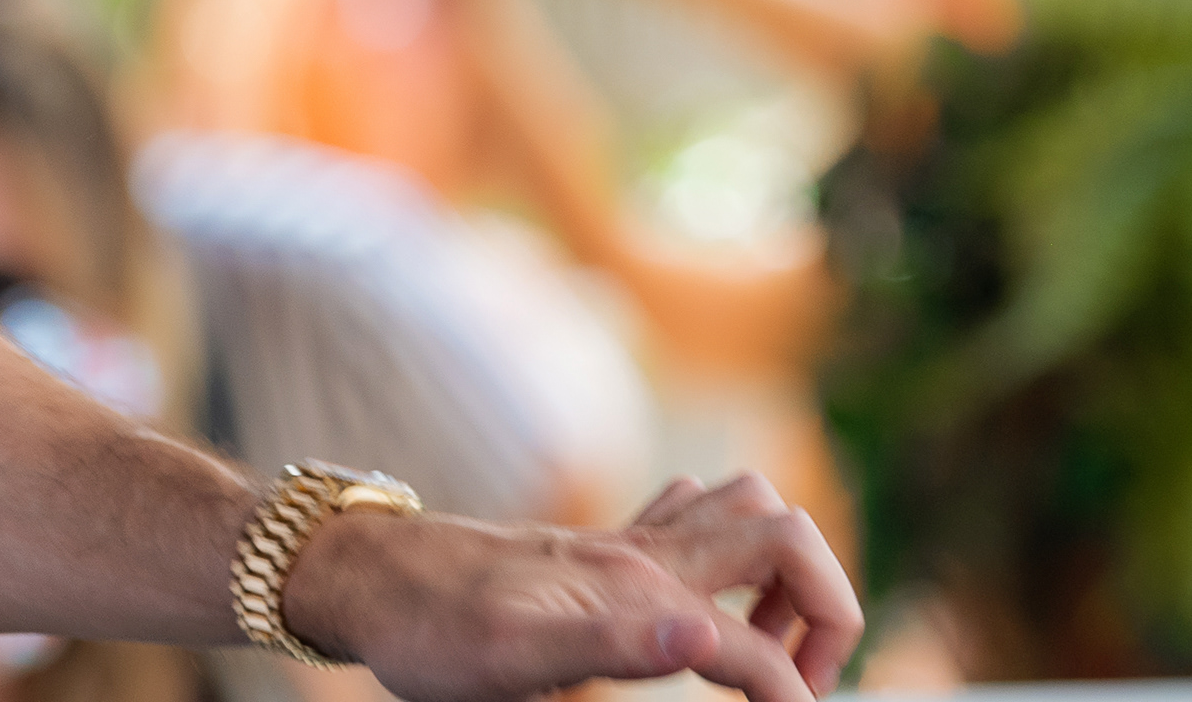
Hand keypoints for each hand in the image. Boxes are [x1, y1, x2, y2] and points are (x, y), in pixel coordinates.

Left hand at [276, 472, 859, 701]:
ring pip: (747, 509)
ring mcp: (623, 542)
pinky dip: (733, 549)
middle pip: (786, 536)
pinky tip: (706, 598)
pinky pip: (694, 514)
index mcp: (636, 592)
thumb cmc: (427, 629)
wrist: (363, 576)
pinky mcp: (600, 546)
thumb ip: (616, 647)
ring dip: (787, 572)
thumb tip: (709, 639)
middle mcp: (642, 554)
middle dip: (828, 608)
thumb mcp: (513, 660)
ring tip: (768, 646)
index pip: (763, 654)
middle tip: (800, 683)